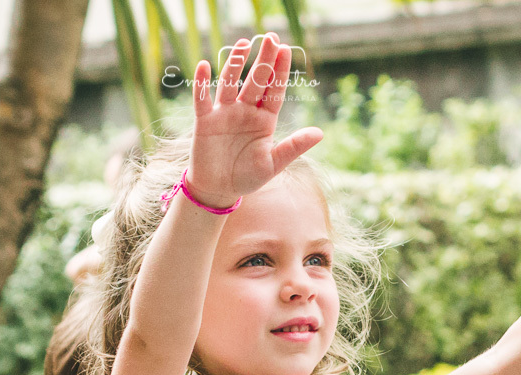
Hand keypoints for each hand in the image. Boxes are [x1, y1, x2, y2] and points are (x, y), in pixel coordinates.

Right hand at [184, 33, 323, 207]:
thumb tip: (320, 133)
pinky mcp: (205, 121)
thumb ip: (293, 147)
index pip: (274, 90)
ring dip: (236, 63)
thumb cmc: (247, 177)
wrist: (218, 190)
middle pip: (256, 80)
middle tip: (271, 37)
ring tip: (245, 43)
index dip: (280, 71)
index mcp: (265, 120)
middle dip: (264, 59)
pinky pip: (202, 98)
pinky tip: (204, 65)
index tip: (286, 50)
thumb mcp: (273, 164)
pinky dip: (201, 83)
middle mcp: (245, 111)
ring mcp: (224, 113)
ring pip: (230, 83)